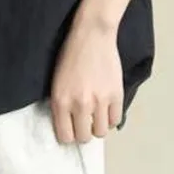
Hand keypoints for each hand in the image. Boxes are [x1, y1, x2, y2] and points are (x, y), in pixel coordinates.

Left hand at [49, 14, 123, 143]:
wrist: (91, 35)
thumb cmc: (70, 54)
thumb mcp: (56, 81)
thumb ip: (61, 105)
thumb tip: (67, 125)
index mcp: (60, 101)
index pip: (65, 137)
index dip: (68, 135)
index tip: (70, 129)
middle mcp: (80, 105)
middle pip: (83, 138)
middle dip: (82, 132)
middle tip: (83, 121)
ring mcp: (100, 101)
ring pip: (101, 132)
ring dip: (98, 126)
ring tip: (96, 114)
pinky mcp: (116, 95)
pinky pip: (116, 121)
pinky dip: (111, 118)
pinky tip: (106, 108)